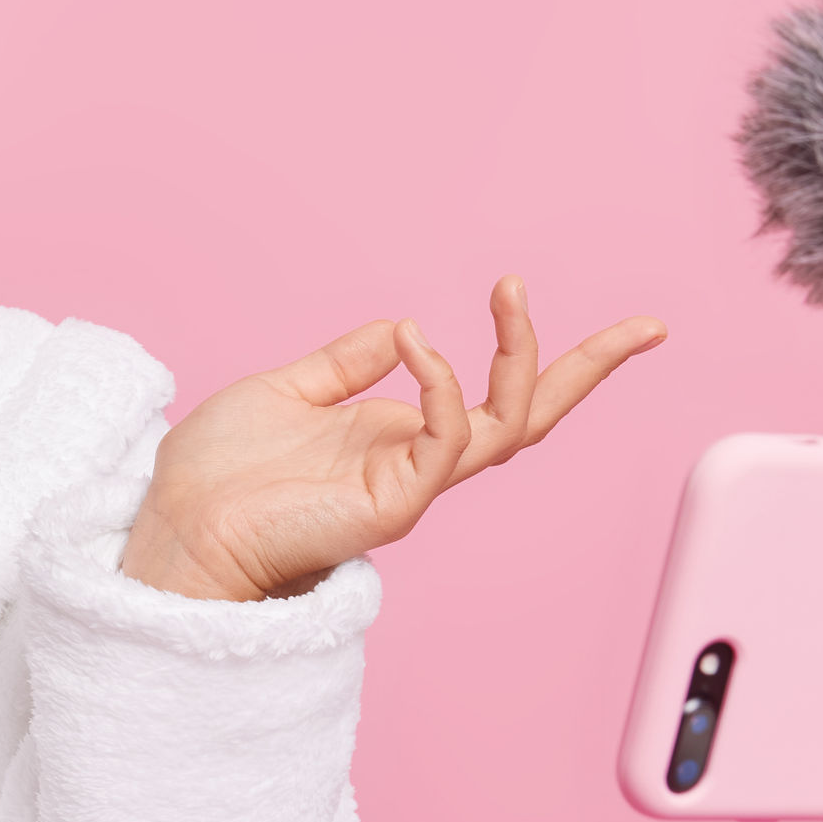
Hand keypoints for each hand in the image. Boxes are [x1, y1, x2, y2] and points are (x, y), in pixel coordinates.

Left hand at [121, 276, 665, 603]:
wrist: (176, 527)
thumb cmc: (216, 473)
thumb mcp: (286, 392)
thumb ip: (342, 365)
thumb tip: (392, 329)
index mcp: (393, 436)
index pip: (485, 396)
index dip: (533, 355)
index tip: (556, 301)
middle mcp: (415, 462)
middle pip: (529, 417)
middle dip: (589, 372)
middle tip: (645, 326)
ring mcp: (410, 485)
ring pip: (505, 426)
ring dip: (520, 357)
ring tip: (508, 293)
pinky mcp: (392, 504)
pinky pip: (445, 442)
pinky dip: (441, 387)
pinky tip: (416, 343)